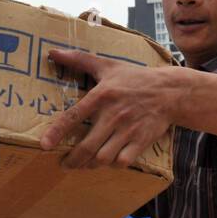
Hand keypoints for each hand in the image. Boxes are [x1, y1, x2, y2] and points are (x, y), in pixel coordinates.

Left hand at [38, 50, 180, 169]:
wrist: (171, 91)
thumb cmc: (135, 78)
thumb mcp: (108, 66)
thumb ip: (79, 60)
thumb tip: (52, 52)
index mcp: (102, 96)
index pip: (74, 116)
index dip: (57, 132)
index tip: (45, 145)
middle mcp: (114, 114)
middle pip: (87, 146)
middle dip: (73, 160)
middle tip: (65, 164)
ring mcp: (128, 129)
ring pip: (103, 157)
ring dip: (90, 164)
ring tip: (84, 164)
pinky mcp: (141, 141)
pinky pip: (122, 162)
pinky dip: (112, 165)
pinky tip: (108, 161)